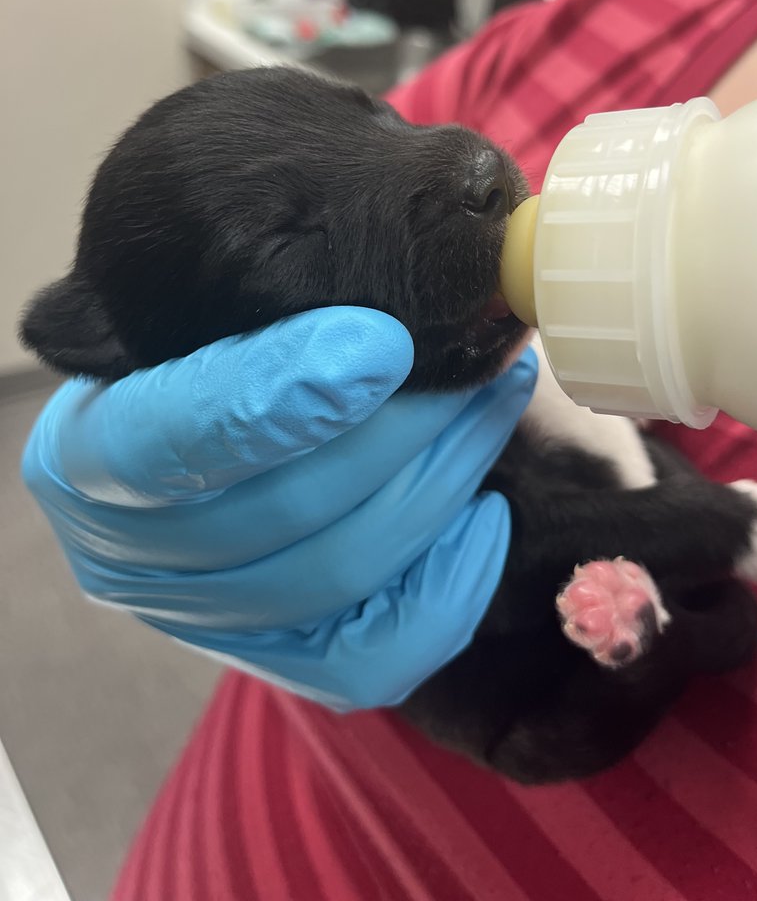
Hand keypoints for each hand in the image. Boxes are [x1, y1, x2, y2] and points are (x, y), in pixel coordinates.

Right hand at [21, 309, 536, 709]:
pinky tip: (487, 514)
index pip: (165, 440)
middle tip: (483, 352)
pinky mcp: (281, 659)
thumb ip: (271, 302)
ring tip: (497, 400)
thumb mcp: (215, 316)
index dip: (273, 396)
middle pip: (279, 510)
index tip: (380, 345)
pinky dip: (450, 584)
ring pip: (340, 571)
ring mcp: (206, 621)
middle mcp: (130, 553)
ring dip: (444, 479)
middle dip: (405, 428)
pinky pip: (377, 654)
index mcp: (88, 454)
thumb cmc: (232, 353)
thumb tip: (400, 269)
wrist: (232, 429)